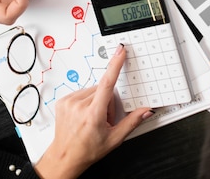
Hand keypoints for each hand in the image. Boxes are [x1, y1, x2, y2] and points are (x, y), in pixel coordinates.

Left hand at [34, 44, 153, 178]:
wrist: (65, 157)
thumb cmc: (87, 150)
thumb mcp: (114, 139)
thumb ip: (132, 122)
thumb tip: (146, 111)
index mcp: (93, 114)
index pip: (107, 83)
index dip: (115, 65)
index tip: (120, 52)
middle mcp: (79, 106)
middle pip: (102, 90)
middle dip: (108, 101)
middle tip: (104, 118)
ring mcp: (69, 102)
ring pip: (92, 90)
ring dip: (96, 101)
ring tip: (92, 118)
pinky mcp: (63, 101)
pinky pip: (81, 92)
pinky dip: (86, 101)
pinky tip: (84, 114)